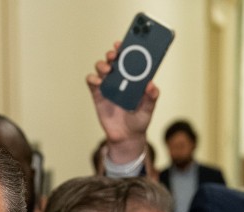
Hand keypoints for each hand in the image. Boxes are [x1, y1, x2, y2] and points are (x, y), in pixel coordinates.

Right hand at [85, 43, 157, 163]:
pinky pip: (91, 82)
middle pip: (114, 59)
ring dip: (103, 64)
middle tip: (115, 55)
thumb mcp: (149, 109)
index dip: (127, 48)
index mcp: (134, 78)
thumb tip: (151, 85)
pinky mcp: (98, 95)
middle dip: (113, 53)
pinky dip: (93, 79)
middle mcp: (120, 78)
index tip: (126, 42)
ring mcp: (108, 86)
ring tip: (108, 69)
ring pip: (101, 67)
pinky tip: (98, 82)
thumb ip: (152, 97)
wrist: (126, 138)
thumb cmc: (139, 121)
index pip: (130, 58)